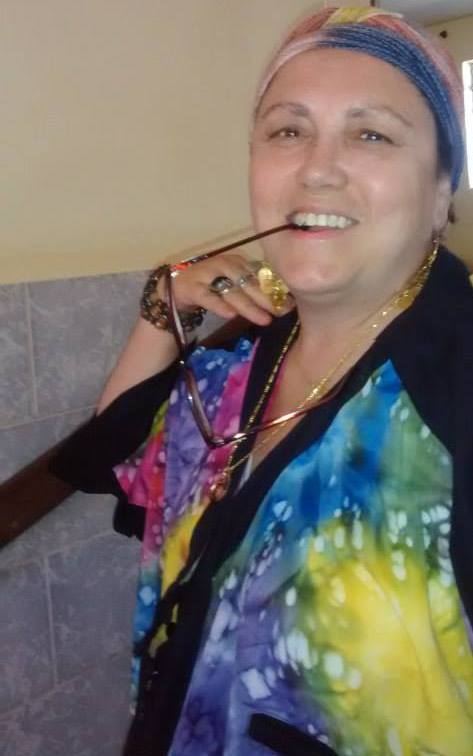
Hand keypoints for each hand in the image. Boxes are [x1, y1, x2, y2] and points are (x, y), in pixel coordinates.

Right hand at [169, 254, 292, 326]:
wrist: (177, 288)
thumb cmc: (212, 287)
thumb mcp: (234, 284)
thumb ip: (253, 289)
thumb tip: (284, 302)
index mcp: (237, 261)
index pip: (259, 275)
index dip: (275, 290)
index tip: (291, 304)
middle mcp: (223, 264)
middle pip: (248, 283)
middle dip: (266, 299)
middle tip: (280, 313)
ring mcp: (206, 274)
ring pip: (230, 291)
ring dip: (249, 306)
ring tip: (264, 319)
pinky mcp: (192, 288)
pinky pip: (207, 297)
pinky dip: (219, 305)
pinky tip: (231, 315)